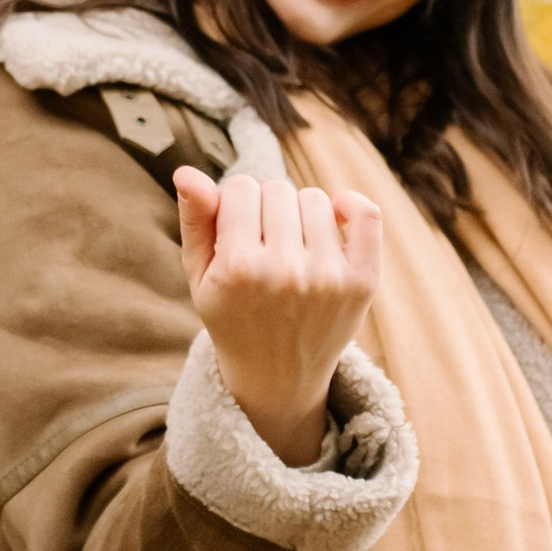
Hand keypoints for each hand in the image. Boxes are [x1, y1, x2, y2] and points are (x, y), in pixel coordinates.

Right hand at [173, 167, 381, 469]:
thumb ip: (194, 221)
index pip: (240, 188)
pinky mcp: (362, 283)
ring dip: (300, 213)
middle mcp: (285, 272)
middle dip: (266, 209)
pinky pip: (365, 214)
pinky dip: (350, 205)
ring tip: (290, 245)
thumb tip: (187, 172)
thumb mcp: (200, 277)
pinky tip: (334, 216)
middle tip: (262, 243)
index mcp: (238, 269)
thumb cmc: (233, 318)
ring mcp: (328, 278)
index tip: (234, 231)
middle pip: (277, 189)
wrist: (277, 378)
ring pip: (314, 198)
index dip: (234, 204)